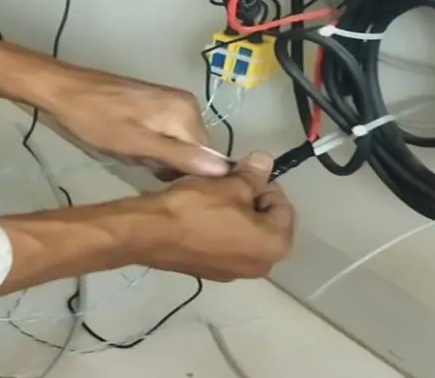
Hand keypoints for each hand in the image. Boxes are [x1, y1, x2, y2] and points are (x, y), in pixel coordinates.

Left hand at [43, 67, 228, 178]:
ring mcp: (173, 102)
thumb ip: (180, 157)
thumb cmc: (98, 121)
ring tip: (131, 153)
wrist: (65, 92)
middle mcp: (189, 104)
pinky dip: (149, 146)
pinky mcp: (158, 105)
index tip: (157, 178)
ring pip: (177, 146)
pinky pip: (166, 136)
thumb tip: (224, 170)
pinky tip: (129, 145)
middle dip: (168, 164)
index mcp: (188, 112)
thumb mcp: (137, 146)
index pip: (206, 159)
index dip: (184, 175)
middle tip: (138, 162)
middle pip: (193, 152)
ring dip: (156, 157)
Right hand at [137, 153, 296, 280]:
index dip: (265, 184)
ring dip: (238, 214)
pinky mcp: (213, 273)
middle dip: (253, 201)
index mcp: (274, 245)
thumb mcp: (230, 184)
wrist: (150, 234)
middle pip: (268, 224)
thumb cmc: (197, 208)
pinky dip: (223, 230)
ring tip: (215, 197)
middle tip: (230, 183)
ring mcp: (236, 273)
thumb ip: (255, 174)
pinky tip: (202, 215)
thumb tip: (266, 161)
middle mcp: (262, 266)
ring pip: (248, 235)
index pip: (283, 206)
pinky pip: (229, 246)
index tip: (243, 174)